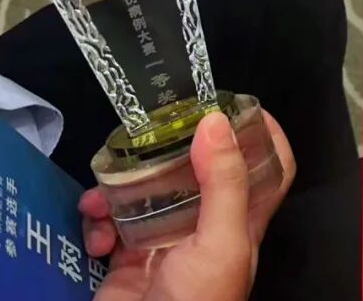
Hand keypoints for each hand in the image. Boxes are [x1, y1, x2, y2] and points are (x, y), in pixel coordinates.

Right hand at [79, 111, 296, 300]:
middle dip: (168, 153)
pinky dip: (97, 222)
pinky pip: (111, 222)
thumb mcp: (221, 241)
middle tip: (145, 134)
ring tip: (100, 198)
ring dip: (119, 189)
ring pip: (148, 192)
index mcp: (241, 221)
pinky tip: (93, 233)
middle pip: (198, 171)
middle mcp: (207, 225)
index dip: (263, 135)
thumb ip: (224, 182)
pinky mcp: (127, 258)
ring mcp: (165, 241)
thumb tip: (217, 120)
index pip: (269, 168)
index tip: (240, 103)